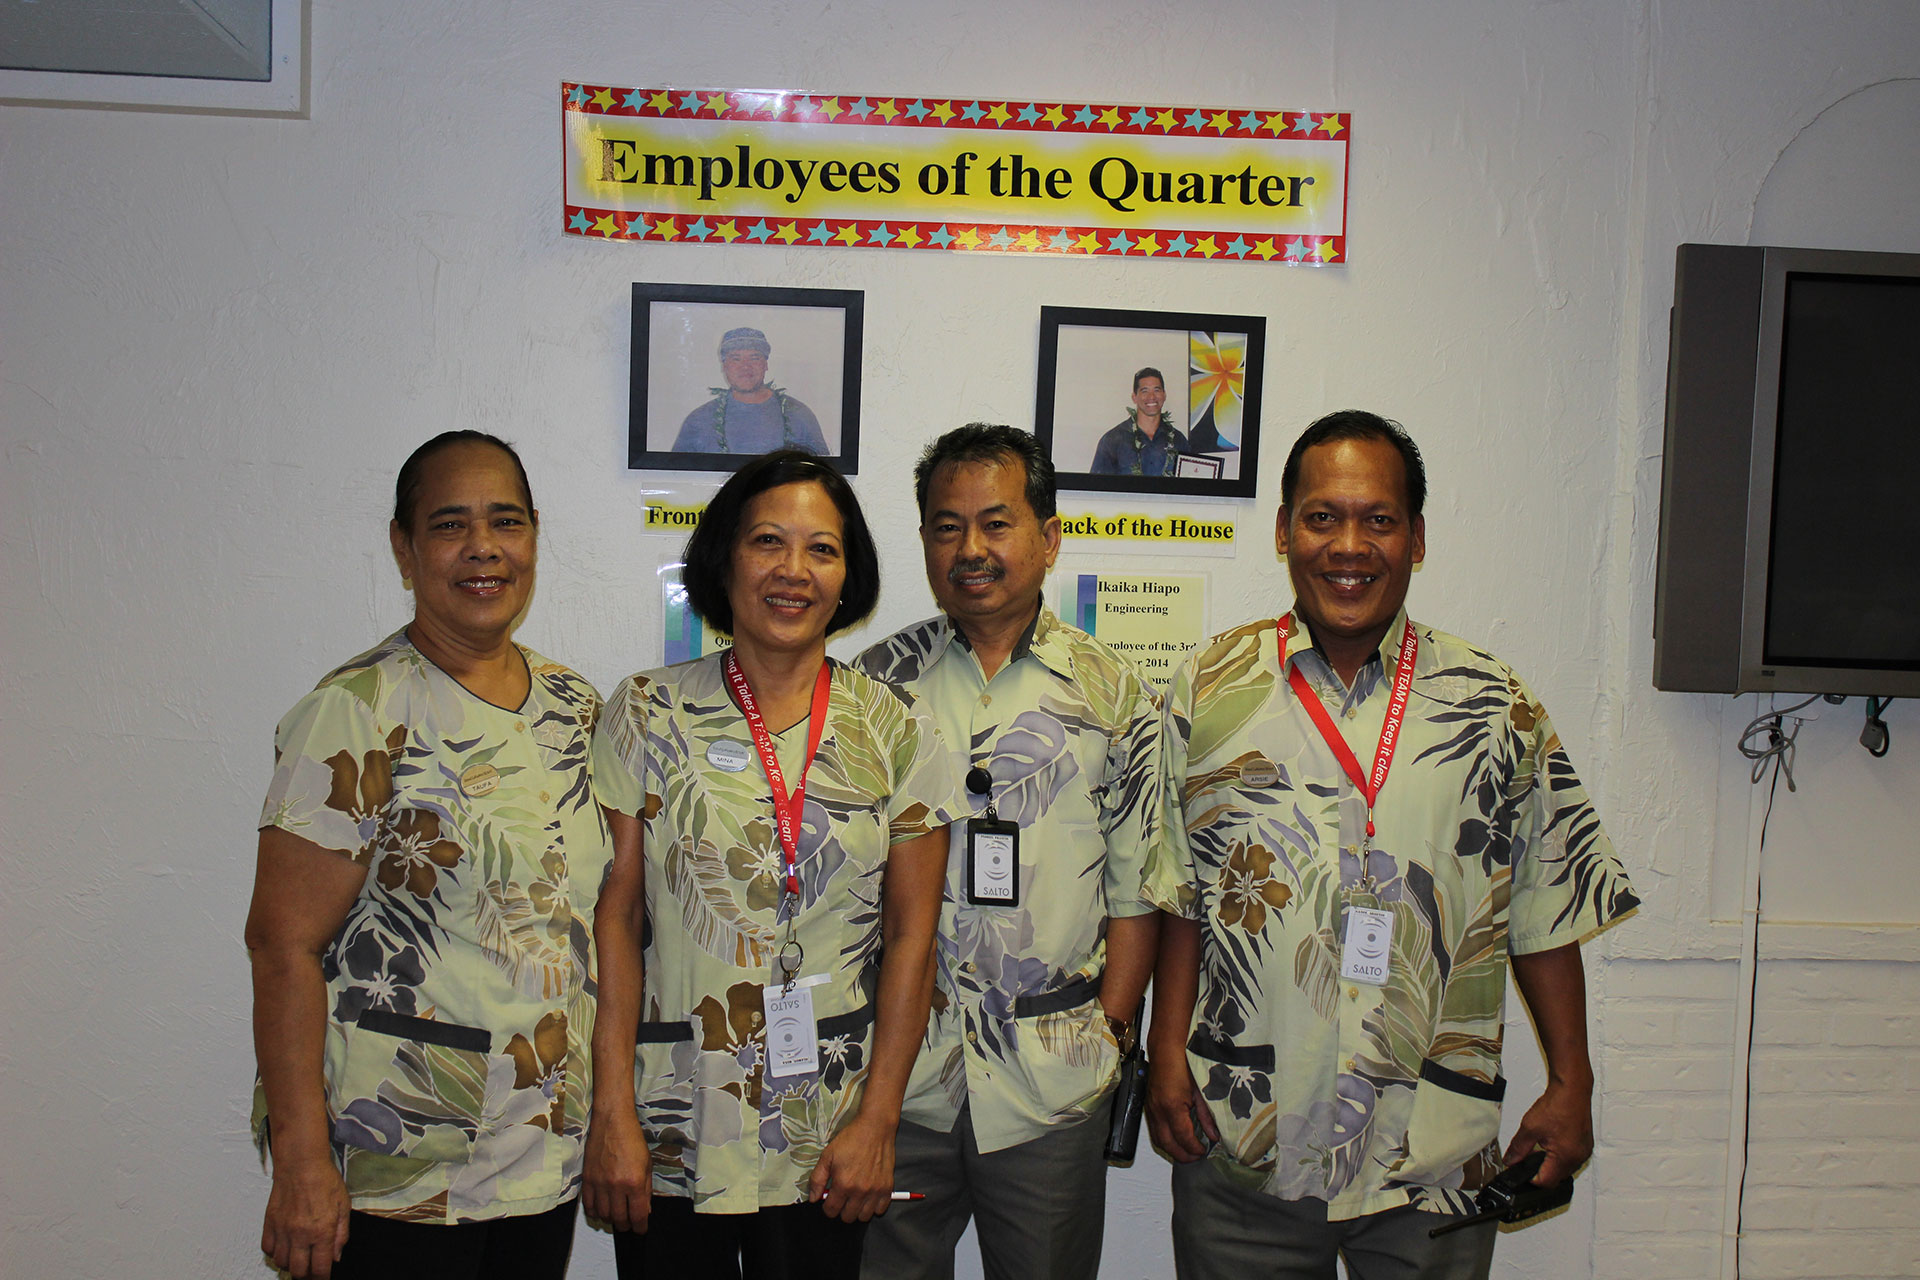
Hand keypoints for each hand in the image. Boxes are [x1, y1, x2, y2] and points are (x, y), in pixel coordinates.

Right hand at [261, 1156, 350, 1278]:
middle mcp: (300, 1234)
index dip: (322, 1277)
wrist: (301, 1164)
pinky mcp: (270, 1223)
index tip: (324, 1277)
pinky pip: (268, 1249)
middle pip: (298, 1271)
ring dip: (291, 1264)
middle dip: (306, 1275)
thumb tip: (336, 1255)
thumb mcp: (343, 1205)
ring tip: (299, 1256)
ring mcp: (283, 1230)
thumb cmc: (324, 1180)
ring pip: (281, 1262)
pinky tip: (285, 1246)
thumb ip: (342, 1233)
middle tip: (311, 1269)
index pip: (320, 1268)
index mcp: (322, 1231)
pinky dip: (275, 1253)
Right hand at [583, 1108, 653, 1233]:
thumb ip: (646, 1190)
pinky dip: (594, 1213)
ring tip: (616, 1217)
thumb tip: (645, 1210)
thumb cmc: (632, 1140)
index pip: (638, 1215)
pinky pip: (588, 1205)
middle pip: (619, 1219)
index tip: (641, 1229)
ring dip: (610, 1220)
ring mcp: (600, 1183)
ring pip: (603, 1215)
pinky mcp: (587, 1179)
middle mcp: (616, 1185)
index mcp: (634, 1182)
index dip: (640, 1226)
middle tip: (629, 1224)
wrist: (612, 1122)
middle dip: (626, 1226)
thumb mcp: (647, 1165)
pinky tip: (600, 1211)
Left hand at [807, 1113, 894, 1222]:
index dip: (827, 1207)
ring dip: (857, 1210)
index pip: (831, 1211)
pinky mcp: (888, 1187)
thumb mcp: (827, 1155)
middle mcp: (860, 1191)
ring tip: (855, 1197)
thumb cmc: (850, 1139)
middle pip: (848, 1217)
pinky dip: (874, 1206)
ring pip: (864, 1216)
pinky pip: (880, 1209)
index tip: (829, 1200)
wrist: (875, 1127)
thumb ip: (818, 1179)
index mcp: (843, 1184)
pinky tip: (869, 1196)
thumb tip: (813, 1198)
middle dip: (841, 1210)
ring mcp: (875, 1191)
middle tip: (842, 1197)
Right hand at [1146, 1056, 1218, 1162]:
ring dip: (1171, 1150)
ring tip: (1186, 1152)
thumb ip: (1207, 1116)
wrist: (1166, 1048)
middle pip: (1167, 1144)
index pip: (1183, 1137)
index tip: (1204, 1151)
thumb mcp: (1201, 1090)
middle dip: (1182, 1155)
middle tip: (1196, 1157)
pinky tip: (1175, 1139)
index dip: (1194, 1148)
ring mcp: (1151, 1108)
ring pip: (1158, 1139)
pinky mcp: (1148, 1106)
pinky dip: (1164, 1140)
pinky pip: (1154, 1130)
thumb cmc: (1183, 1063)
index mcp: (1172, 1106)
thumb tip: (1213, 1135)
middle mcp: (1158, 1110)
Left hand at [1503, 1079, 1593, 1185]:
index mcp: (1566, 1157)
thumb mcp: (1530, 1127)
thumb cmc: (1557, 1105)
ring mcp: (1584, 1151)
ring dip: (1551, 1163)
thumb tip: (1510, 1161)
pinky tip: (1551, 1142)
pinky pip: (1571, 1158)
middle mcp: (1578, 1158)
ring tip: (1540, 1146)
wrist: (1572, 1089)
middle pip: (1556, 1177)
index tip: (1521, 1168)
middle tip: (1529, 1155)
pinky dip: (1560, 1155)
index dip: (1530, 1177)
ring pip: (1564, 1168)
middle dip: (1541, 1170)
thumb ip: (1518, 1148)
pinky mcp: (1585, 1144)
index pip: (1546, 1182)